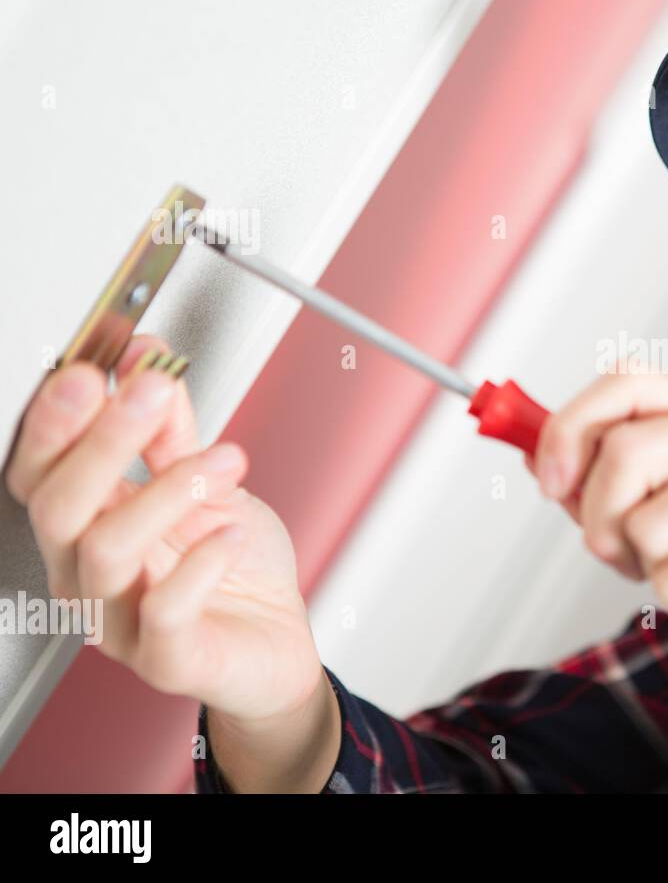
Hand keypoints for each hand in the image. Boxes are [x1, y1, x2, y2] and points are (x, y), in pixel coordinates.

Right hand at [5, 335, 322, 723]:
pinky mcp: (166, 659)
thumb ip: (173, 432)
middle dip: (102, 438)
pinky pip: (164, 610)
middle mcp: (86, 574)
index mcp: (85, 526)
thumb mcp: (207, 484)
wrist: (275, 642)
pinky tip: (232, 532)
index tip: (93, 367)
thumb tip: (150, 362)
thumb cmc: (234, 567)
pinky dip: (200, 562)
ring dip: (168, 489)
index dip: (55, 419)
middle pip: (58, 505)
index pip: (38, 471)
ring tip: (225, 461)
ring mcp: (119, 621)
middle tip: (151, 390)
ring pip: (107, 549)